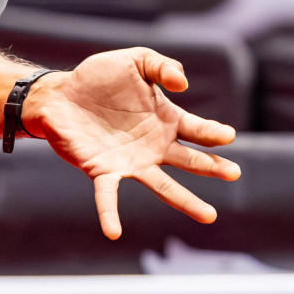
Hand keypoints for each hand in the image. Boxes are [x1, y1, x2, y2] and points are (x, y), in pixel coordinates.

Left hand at [21, 48, 239, 239]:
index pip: (198, 130)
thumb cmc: (98, 78)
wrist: (59, 94)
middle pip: (190, 160)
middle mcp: (154, 146)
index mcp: (165, 121)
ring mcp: (131, 162)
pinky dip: (110, 214)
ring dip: (185, 200)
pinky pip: (108, 196)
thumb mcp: (134, 61)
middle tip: (234, 173)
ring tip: (209, 216)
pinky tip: (113, 232)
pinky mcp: (103, 171)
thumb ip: (161, 66)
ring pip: (163, 185)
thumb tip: (183, 82)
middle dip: (212, 167)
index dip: (213, 133)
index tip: (227, 136)